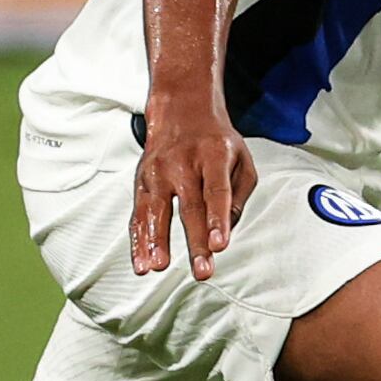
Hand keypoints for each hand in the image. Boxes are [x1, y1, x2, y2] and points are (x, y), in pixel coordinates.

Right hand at [132, 100, 256, 279]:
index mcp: (213, 155)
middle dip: (195, 242)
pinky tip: (141, 263)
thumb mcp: (242, 159)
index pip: (217, 191)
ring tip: (158, 267)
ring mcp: (157, 171)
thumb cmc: (217, 142)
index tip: (219, 244)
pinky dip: (138, 240)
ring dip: (157, 241)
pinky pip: (138, 215)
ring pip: (156, 211)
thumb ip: (239, 195)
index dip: (218, 219)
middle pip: (189, 207)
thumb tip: (227, 230)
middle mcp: (182, 162)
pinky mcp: (141, 182)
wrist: (181, 111)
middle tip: (202, 269)